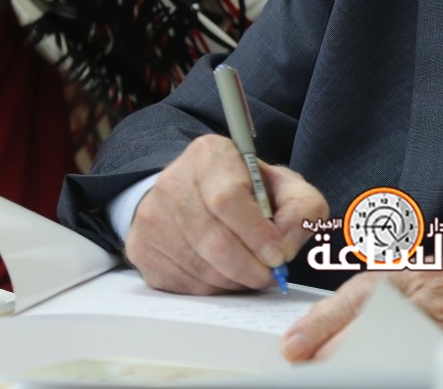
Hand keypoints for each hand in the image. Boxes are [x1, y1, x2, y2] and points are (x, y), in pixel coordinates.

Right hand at [125, 134, 327, 293]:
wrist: (196, 195)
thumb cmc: (247, 193)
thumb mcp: (285, 188)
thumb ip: (301, 209)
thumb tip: (285, 246)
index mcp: (209, 155)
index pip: (228, 199)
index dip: (257, 234)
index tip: (278, 255)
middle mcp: (172, 180)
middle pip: (214, 240)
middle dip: (250, 267)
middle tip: (269, 275)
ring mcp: (151, 216)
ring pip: (200, 267)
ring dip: (234, 280)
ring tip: (249, 272)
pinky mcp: (141, 248)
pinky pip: (183, 283)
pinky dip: (212, 288)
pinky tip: (224, 273)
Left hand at [281, 268, 442, 360]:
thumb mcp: (434, 291)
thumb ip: (387, 304)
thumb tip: (324, 338)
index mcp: (421, 276)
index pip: (361, 293)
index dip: (322, 321)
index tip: (293, 346)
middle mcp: (439, 293)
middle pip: (373, 319)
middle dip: (336, 349)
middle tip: (311, 367)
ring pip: (399, 348)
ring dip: (369, 365)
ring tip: (347, 374)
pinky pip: (435, 366)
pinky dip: (410, 372)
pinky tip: (401, 375)